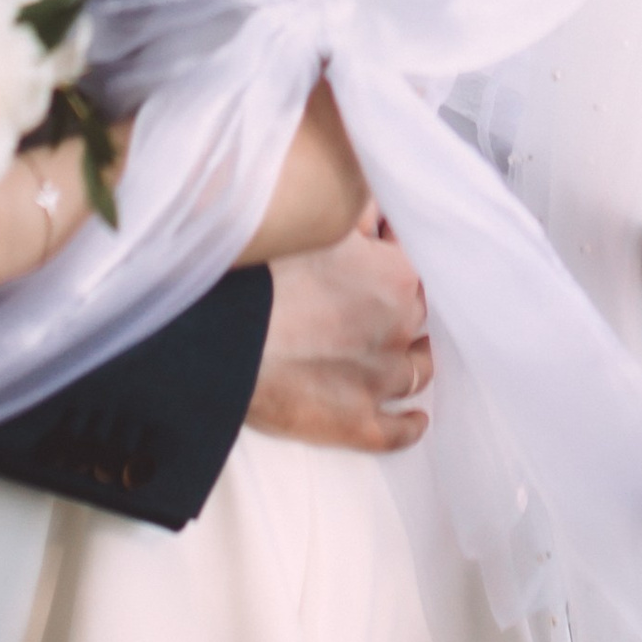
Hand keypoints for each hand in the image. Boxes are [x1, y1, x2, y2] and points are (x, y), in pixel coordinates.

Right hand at [247, 214, 431, 452]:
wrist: (224, 337)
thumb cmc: (264, 272)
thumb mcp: (318, 226)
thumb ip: (356, 212)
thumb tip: (376, 209)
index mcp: (395, 276)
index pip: (411, 263)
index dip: (391, 258)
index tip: (377, 254)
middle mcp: (399, 329)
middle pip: (417, 317)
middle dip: (403, 308)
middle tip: (380, 302)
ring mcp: (381, 381)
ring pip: (416, 371)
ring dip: (414, 362)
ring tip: (409, 358)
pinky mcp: (357, 423)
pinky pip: (398, 432)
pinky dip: (410, 425)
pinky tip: (416, 419)